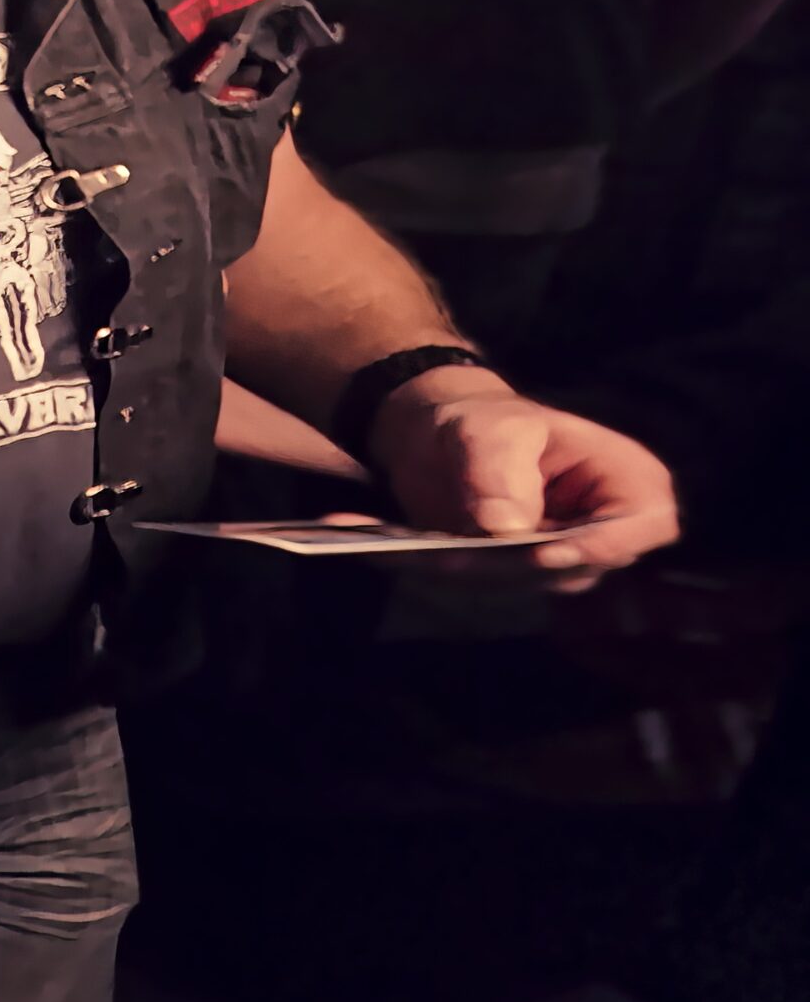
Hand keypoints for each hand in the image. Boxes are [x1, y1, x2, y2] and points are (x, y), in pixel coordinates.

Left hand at [367, 373, 681, 589]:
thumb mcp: (493, 429)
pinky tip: (361, 545)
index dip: (599, 546)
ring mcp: (551, 564)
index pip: (640, 527)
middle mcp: (598, 535)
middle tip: (443, 555)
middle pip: (567, 568)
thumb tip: (504, 530)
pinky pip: (461, 583)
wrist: (436, 433)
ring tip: (388, 545)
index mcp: (628, 484)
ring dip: (449, 568)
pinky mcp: (502, 579)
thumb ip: (500, 473)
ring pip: (508, 582)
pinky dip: (412, 565)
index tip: (543, 553)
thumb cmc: (487, 419)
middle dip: (502, 564)